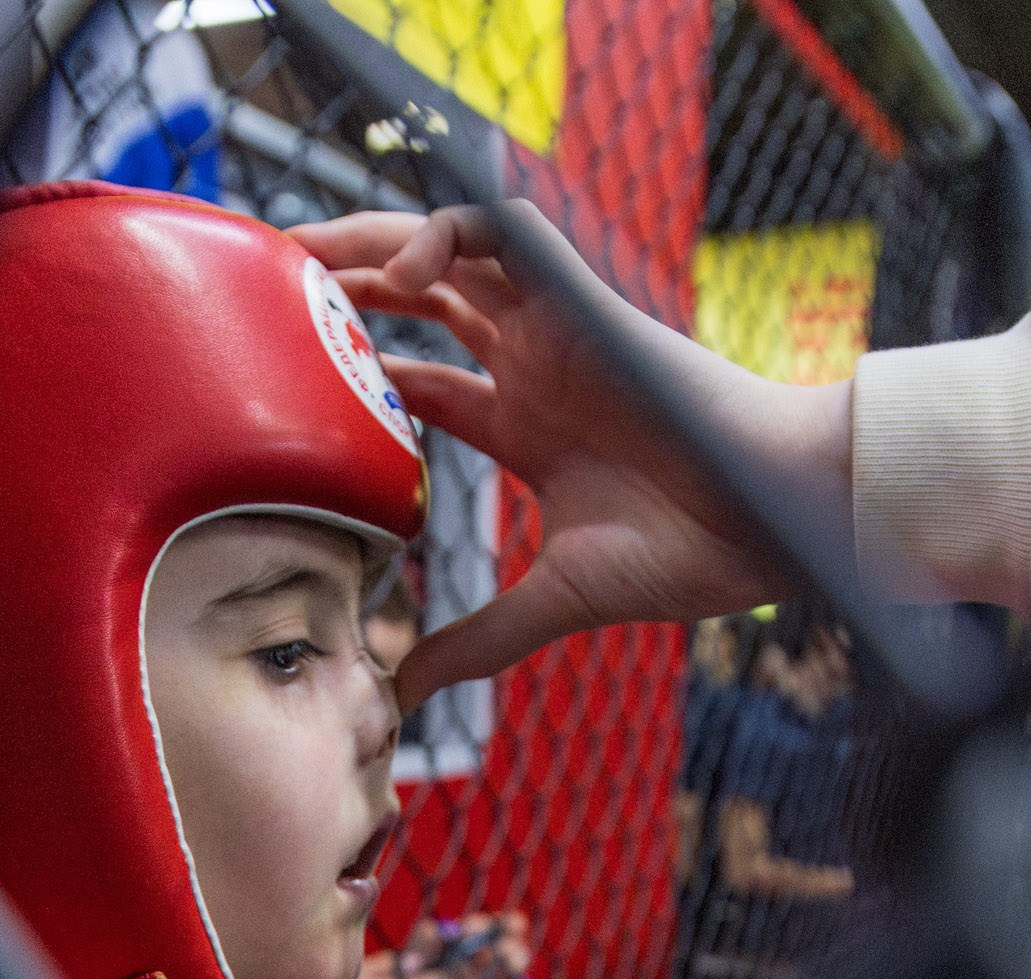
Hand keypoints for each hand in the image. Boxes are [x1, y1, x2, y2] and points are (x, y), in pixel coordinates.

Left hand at [292, 204, 849, 708]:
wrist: (778, 520)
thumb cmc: (696, 555)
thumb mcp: (558, 601)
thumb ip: (479, 637)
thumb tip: (404, 694)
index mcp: (523, 425)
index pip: (412, 378)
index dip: (345, 370)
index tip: (271, 383)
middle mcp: (533, 366)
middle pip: (415, 299)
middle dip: (337, 285)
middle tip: (252, 294)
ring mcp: (556, 328)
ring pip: (444, 250)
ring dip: (367, 241)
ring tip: (297, 255)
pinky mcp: (582, 299)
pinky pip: (505, 231)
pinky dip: (445, 237)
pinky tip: (398, 281)